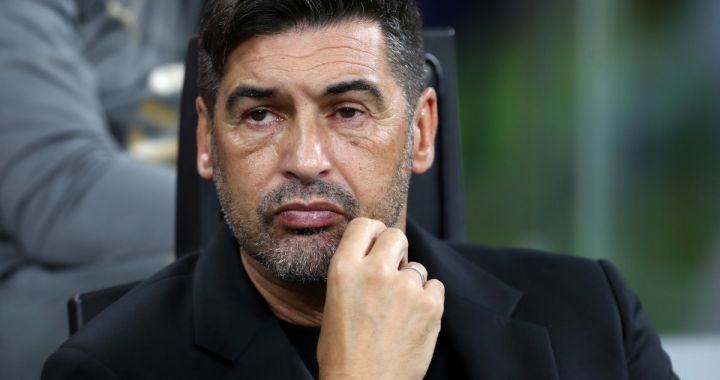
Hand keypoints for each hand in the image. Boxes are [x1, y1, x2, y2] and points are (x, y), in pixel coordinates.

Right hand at [317, 218, 444, 379]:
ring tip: (400, 310)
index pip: (364, 225)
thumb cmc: (343, 353)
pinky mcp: (430, 304)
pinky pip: (435, 286)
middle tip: (393, 270)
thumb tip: (372, 259)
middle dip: (396, 250)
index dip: (373, 232)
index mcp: (345, 269)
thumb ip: (353, 274)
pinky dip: (428, 299)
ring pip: (417, 267)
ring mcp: (406, 286)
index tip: (378, 242)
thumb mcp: (334, 303)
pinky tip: (414, 318)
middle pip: (395, 236)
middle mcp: (375, 271)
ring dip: (411, 282)